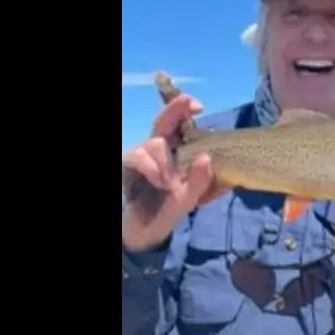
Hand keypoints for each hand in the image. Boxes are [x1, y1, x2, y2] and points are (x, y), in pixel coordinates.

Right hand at [121, 93, 213, 251]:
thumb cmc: (167, 210)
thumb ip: (199, 181)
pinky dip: (152, 167)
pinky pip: (139, 156)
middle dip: (175, 109)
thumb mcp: (188, 198)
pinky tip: (160, 181)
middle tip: (187, 103)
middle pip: (164, 121)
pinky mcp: (128, 164)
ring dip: (166, 161)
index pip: (182, 126)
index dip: (186, 110)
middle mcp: (159, 149)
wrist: (143, 231)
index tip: (198, 106)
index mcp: (178, 153)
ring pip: (155, 143)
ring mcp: (143, 155)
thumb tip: (205, 158)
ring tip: (171, 183)